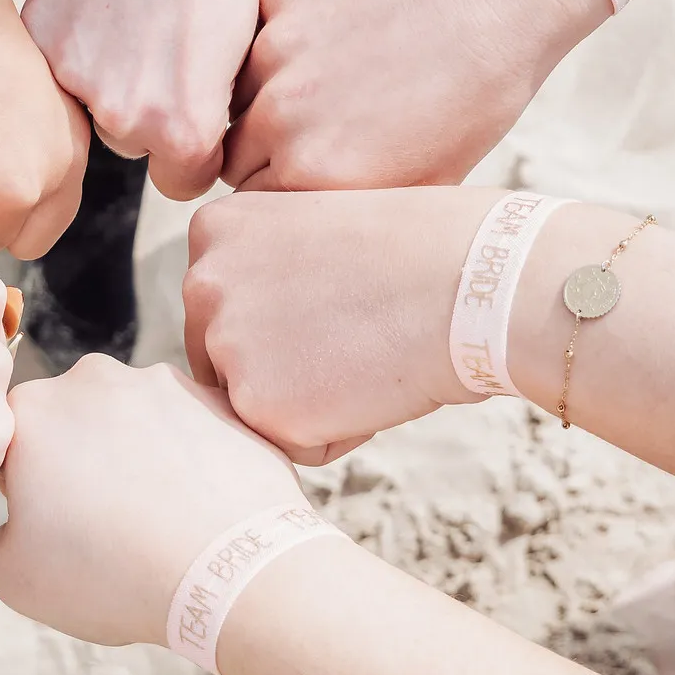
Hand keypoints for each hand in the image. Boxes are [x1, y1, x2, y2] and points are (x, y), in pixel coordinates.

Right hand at [0, 357, 304, 645]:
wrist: (229, 574)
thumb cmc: (113, 576)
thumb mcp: (15, 578)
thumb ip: (1, 536)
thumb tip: (26, 524)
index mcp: (31, 412)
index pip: (8, 443)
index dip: (21, 488)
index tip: (47, 524)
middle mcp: (93, 379)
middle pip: (72, 422)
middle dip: (79, 463)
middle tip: (104, 526)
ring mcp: (162, 382)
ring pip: (133, 420)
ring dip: (137, 456)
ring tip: (160, 521)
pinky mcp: (219, 400)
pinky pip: (189, 428)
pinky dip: (189, 459)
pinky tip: (198, 508)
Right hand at [24, 0, 268, 199]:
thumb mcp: (240, 53)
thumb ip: (205, 110)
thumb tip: (185, 138)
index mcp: (182, 128)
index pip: (180, 181)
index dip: (192, 148)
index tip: (196, 112)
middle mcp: (123, 116)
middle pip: (128, 141)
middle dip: (143, 106)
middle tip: (159, 46)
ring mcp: (73, 74)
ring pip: (86, 101)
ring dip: (101, 73)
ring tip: (130, 15)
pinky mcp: (38, 30)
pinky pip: (51, 59)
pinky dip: (70, 36)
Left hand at [184, 187, 501, 460]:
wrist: (473, 280)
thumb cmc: (421, 249)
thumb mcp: (317, 229)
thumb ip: (265, 270)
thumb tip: (254, 323)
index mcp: (215, 230)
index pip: (227, 308)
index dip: (291, 318)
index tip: (342, 297)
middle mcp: (201, 281)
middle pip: (230, 360)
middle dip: (290, 365)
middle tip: (358, 333)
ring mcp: (224, 343)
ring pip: (258, 404)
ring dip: (313, 400)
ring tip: (367, 354)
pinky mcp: (256, 405)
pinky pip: (291, 445)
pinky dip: (334, 434)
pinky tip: (371, 387)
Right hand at [223, 0, 608, 191]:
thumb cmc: (478, 92)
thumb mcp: (428, 180)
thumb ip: (350, 211)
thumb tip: (302, 228)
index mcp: (317, 177)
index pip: (253, 203)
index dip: (280, 190)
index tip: (310, 174)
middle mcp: (284, 117)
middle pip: (232, 151)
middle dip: (264, 145)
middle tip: (321, 125)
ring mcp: (276, 48)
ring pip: (237, 91)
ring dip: (267, 89)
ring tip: (335, 75)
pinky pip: (255, 30)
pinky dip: (282, 35)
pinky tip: (340, 30)